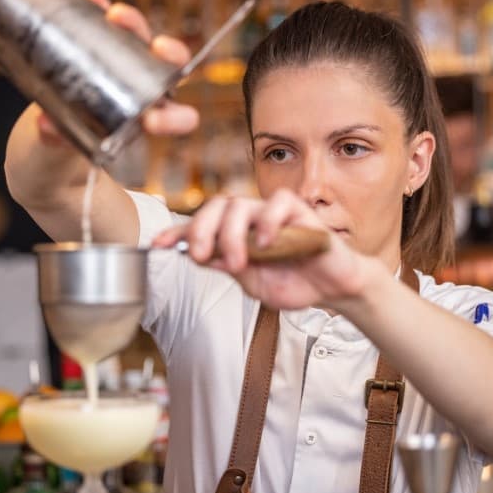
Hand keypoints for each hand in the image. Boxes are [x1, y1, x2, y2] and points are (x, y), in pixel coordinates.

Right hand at [35, 0, 198, 145]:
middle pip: (167, 66)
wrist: (53, 116)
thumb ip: (59, 137)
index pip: (176, 117)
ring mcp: (125, 57)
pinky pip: (108, 18)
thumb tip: (47, 125)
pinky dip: (102, 7)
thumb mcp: (63, 141)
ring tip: (114, 16)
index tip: (153, 121)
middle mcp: (143, 86)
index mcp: (144, 119)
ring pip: (140, 36)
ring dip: (133, 23)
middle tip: (156, 47)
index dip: (176, 117)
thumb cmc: (69, 134)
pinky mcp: (103, 36)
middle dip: (169, 52)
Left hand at [151, 190, 377, 311]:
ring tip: (239, 263)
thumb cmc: (295, 282)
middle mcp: (251, 219)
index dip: (178, 233)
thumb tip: (199, 257)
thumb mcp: (253, 284)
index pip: (202, 225)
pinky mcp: (299, 211)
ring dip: (232, 234)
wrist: (333, 288)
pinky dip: (267, 222)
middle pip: (216, 206)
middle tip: (202, 256)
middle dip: (201, 230)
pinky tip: (265, 243)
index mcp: (235, 235)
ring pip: (241, 205)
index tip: (159, 245)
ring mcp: (273, 213)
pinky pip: (277, 203)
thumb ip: (228, 268)